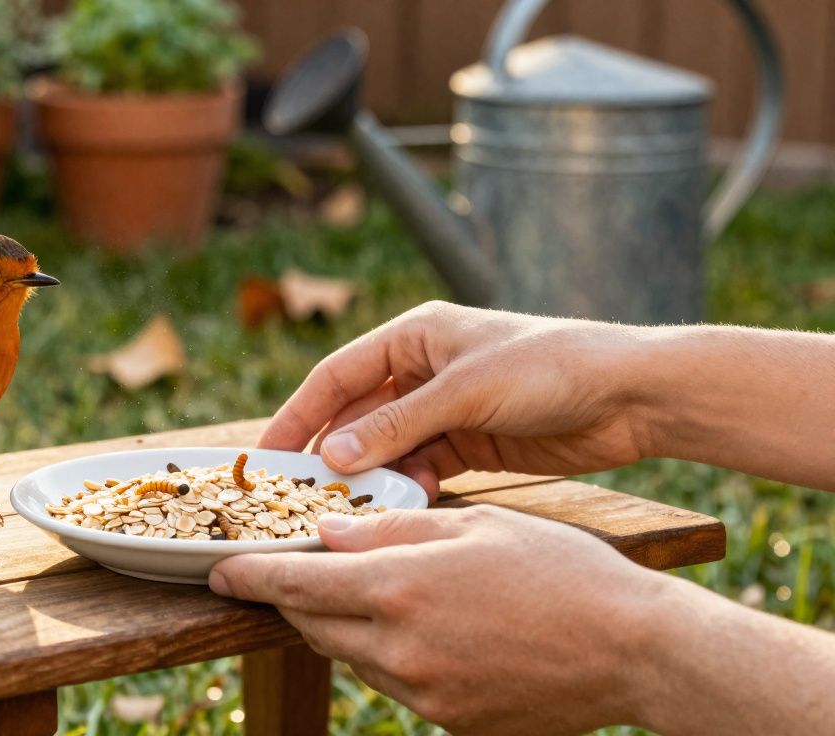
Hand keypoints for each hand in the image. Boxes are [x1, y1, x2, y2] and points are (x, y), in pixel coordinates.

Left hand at [209, 506, 669, 733]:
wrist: (634, 650)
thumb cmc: (559, 570)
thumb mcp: (474, 526)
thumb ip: (392, 529)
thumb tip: (329, 533)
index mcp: (400, 588)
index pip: (295, 587)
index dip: (250, 578)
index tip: (219, 572)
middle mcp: (399, 648)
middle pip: (314, 624)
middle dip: (298, 598)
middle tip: (297, 571)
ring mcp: (422, 692)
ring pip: (350, 654)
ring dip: (344, 625)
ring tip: (376, 594)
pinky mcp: (447, 718)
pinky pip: (392, 681)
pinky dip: (386, 653)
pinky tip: (424, 628)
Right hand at [260, 301, 653, 498]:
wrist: (632, 395)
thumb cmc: (551, 366)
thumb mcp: (466, 391)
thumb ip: (398, 425)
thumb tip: (333, 456)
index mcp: (416, 334)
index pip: (338, 375)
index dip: (299, 413)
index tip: (267, 454)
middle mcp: (425, 368)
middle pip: (359, 414)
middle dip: (333, 453)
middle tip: (299, 494)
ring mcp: (447, 408)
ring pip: (389, 447)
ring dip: (372, 476)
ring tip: (349, 509)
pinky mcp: (472, 442)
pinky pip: (423, 467)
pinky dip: (411, 486)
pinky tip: (405, 505)